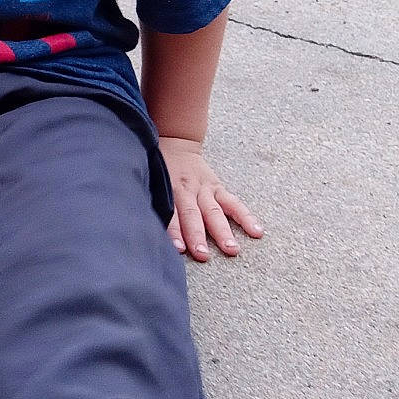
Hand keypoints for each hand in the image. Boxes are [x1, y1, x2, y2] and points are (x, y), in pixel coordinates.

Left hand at [158, 136, 262, 261]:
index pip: (170, 213)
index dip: (174, 231)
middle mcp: (187, 189)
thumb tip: (141, 226)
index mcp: (167, 188)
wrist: (175, 143)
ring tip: (232, 249)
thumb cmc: (158, 168)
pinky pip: (234, 203)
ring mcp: (205, 188)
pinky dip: (246, 217)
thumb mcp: (149, 181)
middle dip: (198, 236)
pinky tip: (257, 231)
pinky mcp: (218, 187)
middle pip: (192, 215)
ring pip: (214, 212)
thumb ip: (151, 201)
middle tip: (203, 256)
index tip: (178, 249)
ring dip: (223, 232)